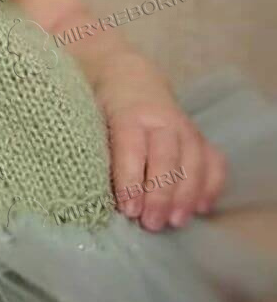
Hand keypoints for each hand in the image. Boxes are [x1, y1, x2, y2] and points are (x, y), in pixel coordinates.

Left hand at [95, 62, 227, 231]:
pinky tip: (201, 208)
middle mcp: (161, 117)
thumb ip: (93, 149)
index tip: (127, 209)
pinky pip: (213, 160)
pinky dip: (211, 184)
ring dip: (187, 195)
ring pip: (193, 160)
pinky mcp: (198, 135)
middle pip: (166, 157)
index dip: (130, 179)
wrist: (127, 78)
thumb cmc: (102, 105)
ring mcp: (184, 126)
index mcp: (128, 112)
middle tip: (151, 224)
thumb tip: (88, 191)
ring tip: (176, 222)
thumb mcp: (88, 118)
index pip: (131, 146)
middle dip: (160, 194)